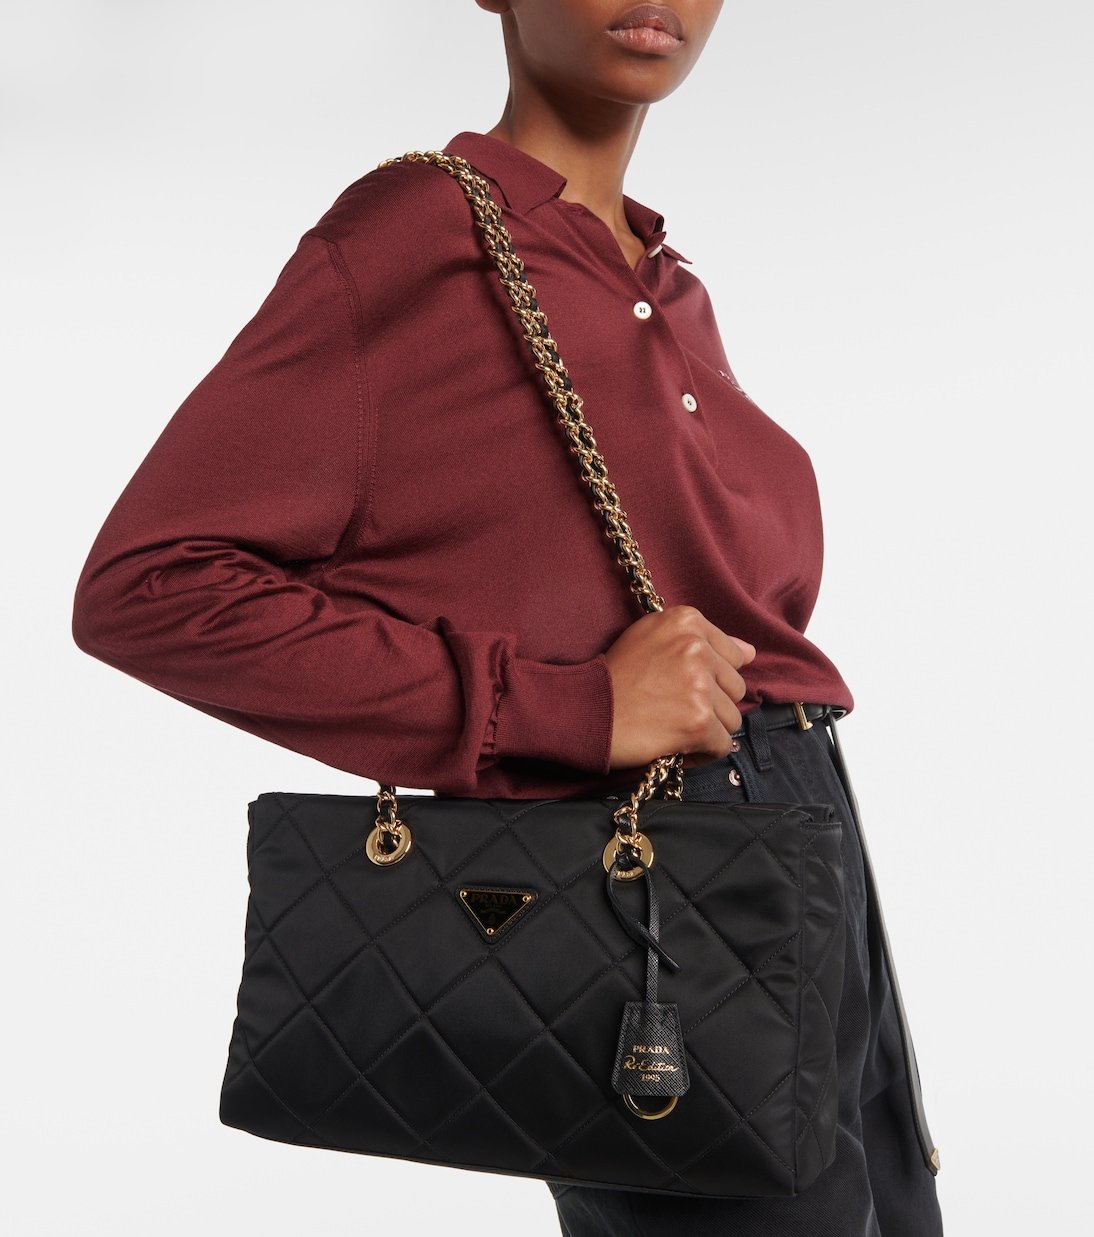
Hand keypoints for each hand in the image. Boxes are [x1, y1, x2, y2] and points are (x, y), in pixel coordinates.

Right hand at [601, 604, 754, 771]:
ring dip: (706, 728)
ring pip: (732, 718)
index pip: (732, 655)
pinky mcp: (699, 720)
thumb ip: (702, 640)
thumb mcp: (652, 638)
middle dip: (710, 703)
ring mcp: (700, 684)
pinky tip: (675, 744)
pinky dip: (702, 752)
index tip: (677, 684)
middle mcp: (696, 647)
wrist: (586, 711)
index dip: (708, 677)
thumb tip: (750, 652)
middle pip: (735, 687)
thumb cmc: (615, 676)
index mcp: (687, 620)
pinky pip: (723, 744)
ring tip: (672, 725)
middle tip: (672, 707)